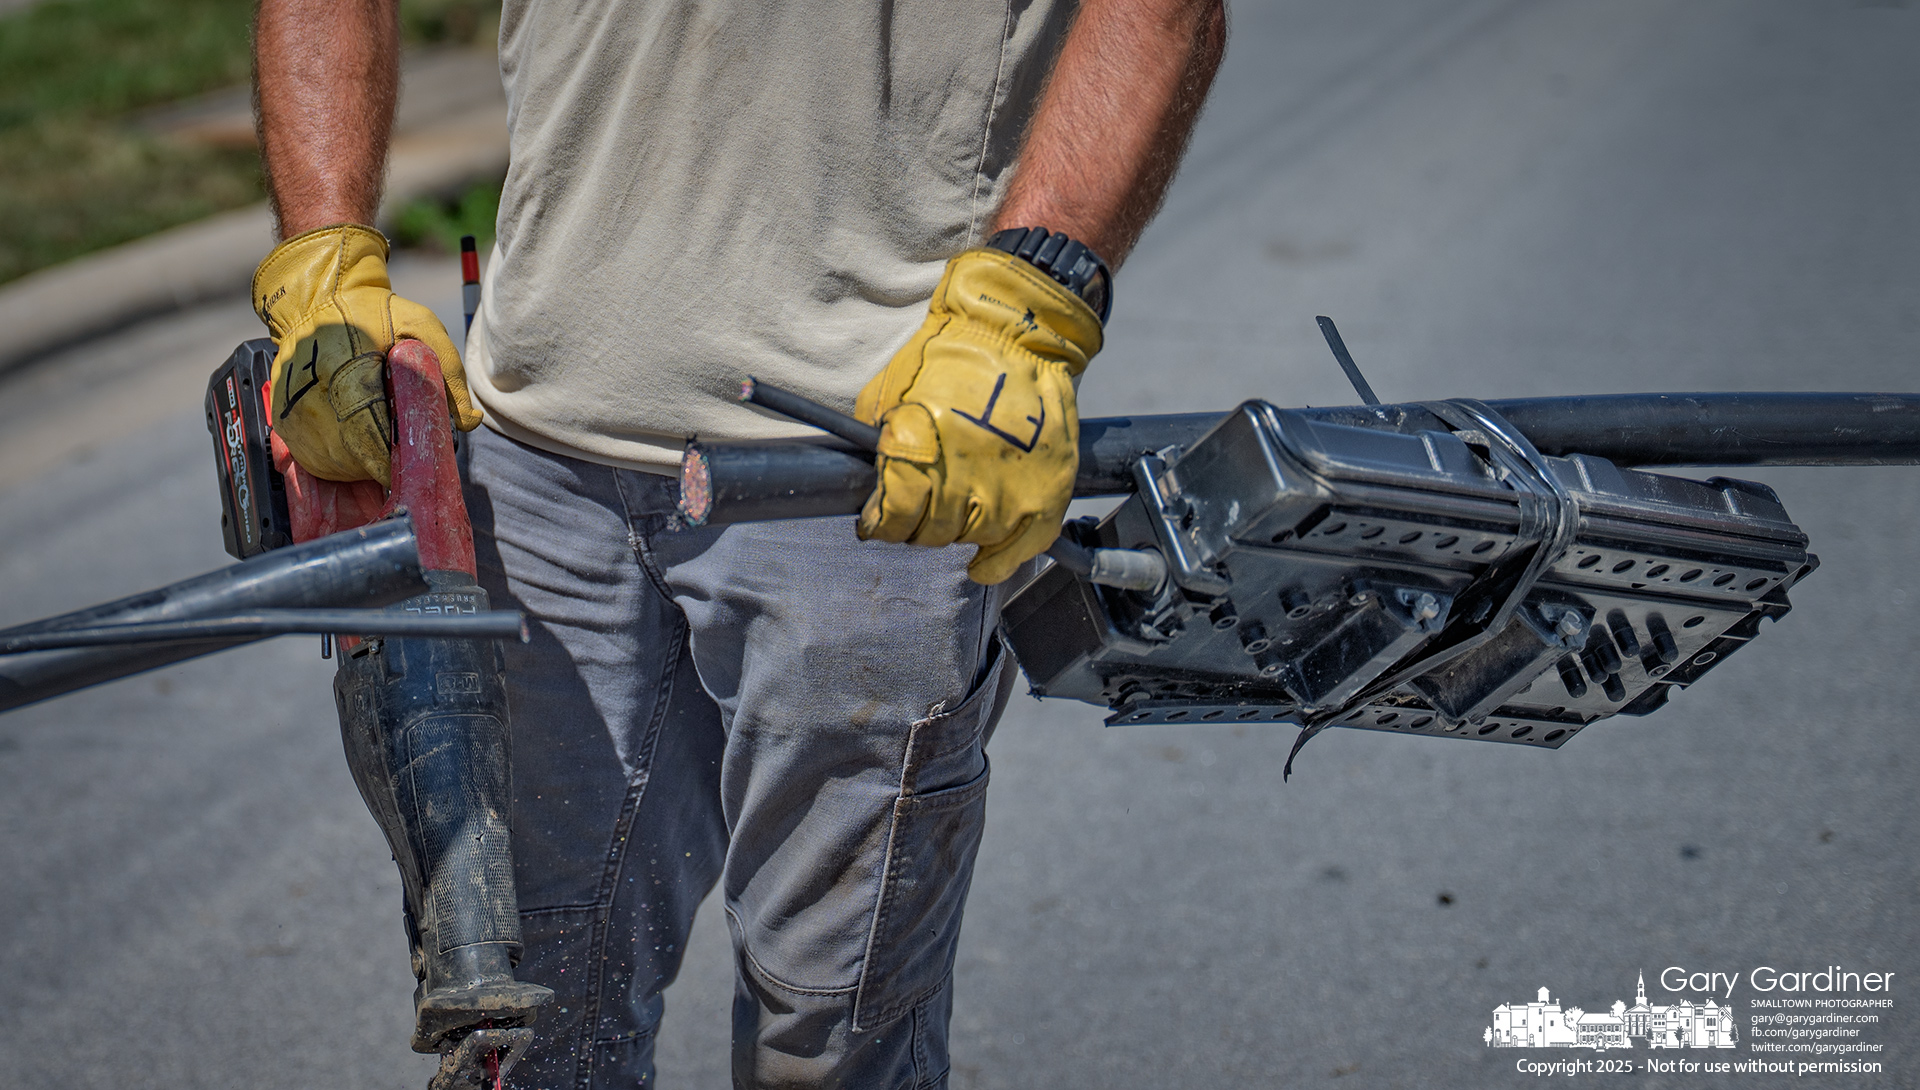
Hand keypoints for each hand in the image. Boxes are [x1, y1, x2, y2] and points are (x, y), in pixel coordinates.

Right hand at [252, 224, 479, 486]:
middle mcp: (307, 386)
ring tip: (378, 454)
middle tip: (398, 462)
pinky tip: (354, 451)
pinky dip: (333, 462)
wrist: (321, 300)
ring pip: (323, 460)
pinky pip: (306, 455)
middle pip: (342, 452)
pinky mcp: (279, 412)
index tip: (402, 476)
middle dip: (374, 466)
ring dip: (354, 469)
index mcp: (342, 362)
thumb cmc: (376, 314)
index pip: (361, 426)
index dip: (383, 460)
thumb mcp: (421, 328)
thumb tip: (468, 423)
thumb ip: (448, 373)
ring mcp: (287, 403)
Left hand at [855, 248, 1102, 584]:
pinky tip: (983, 562)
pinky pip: (1021, 549)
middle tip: (918, 508)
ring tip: (957, 505)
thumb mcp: (890, 395)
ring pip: (970, 539)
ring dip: (957, 528)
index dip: (879, 524)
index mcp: (917, 451)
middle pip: (930, 534)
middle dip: (916, 525)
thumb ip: (880, 448)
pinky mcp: (1047, 493)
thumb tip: (874, 491)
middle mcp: (962, 478)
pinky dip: (1000, 562)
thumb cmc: (946, 357)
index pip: (892, 519)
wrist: (1014, 332)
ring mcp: (1009, 490)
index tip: (877, 522)